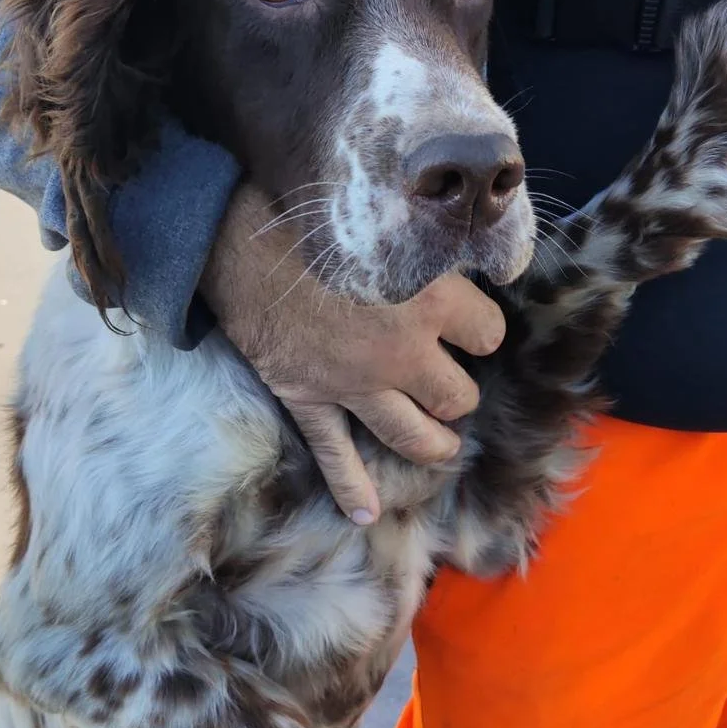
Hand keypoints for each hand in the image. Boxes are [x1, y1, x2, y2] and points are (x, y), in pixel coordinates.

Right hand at [200, 185, 506, 523]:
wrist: (237, 235)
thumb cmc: (314, 213)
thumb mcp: (390, 216)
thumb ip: (430, 246)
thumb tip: (462, 251)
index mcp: (431, 300)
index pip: (489, 332)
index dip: (481, 328)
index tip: (470, 322)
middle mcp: (401, 352)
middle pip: (458, 396)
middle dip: (458, 393)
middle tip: (451, 382)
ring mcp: (355, 384)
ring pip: (414, 436)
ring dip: (434, 444)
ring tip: (443, 444)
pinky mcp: (310, 399)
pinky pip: (335, 454)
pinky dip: (351, 488)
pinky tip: (366, 514)